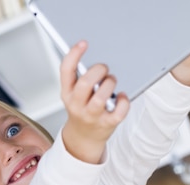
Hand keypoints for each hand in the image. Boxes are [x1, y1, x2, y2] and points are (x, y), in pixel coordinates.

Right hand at [59, 41, 129, 163]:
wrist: (84, 137)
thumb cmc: (82, 109)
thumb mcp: (73, 93)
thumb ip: (78, 77)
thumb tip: (91, 55)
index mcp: (67, 93)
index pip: (66, 71)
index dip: (74, 55)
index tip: (83, 43)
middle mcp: (76, 104)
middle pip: (85, 83)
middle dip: (98, 71)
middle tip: (103, 70)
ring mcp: (91, 115)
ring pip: (101, 97)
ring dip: (110, 84)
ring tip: (111, 83)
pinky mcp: (106, 123)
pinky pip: (119, 111)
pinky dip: (124, 101)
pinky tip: (121, 97)